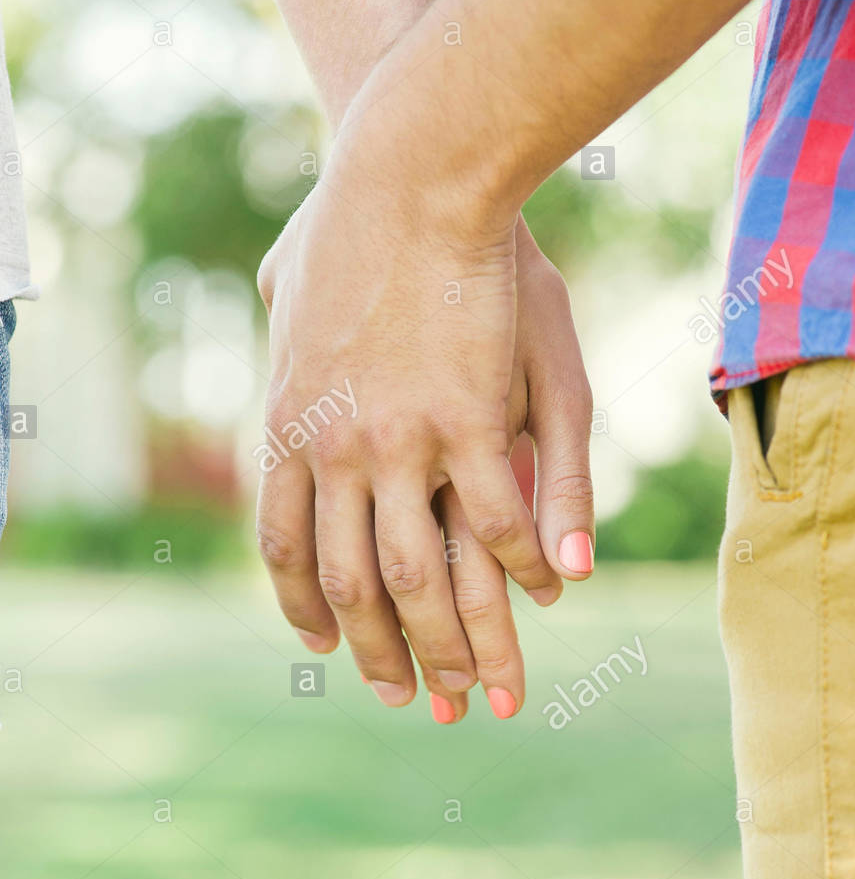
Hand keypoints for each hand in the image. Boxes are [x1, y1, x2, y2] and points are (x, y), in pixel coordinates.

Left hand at [256, 134, 593, 717]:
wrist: (408, 174)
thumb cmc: (351, 221)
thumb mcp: (289, 288)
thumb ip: (283, 341)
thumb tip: (280, 373)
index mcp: (288, 426)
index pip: (286, 548)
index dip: (308, 609)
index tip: (325, 649)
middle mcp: (334, 450)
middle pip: (355, 583)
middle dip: (386, 656)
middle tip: (412, 704)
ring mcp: (400, 441)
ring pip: (422, 574)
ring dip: (457, 643)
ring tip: (483, 693)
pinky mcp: (470, 420)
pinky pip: (498, 519)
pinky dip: (525, 564)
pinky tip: (548, 593)